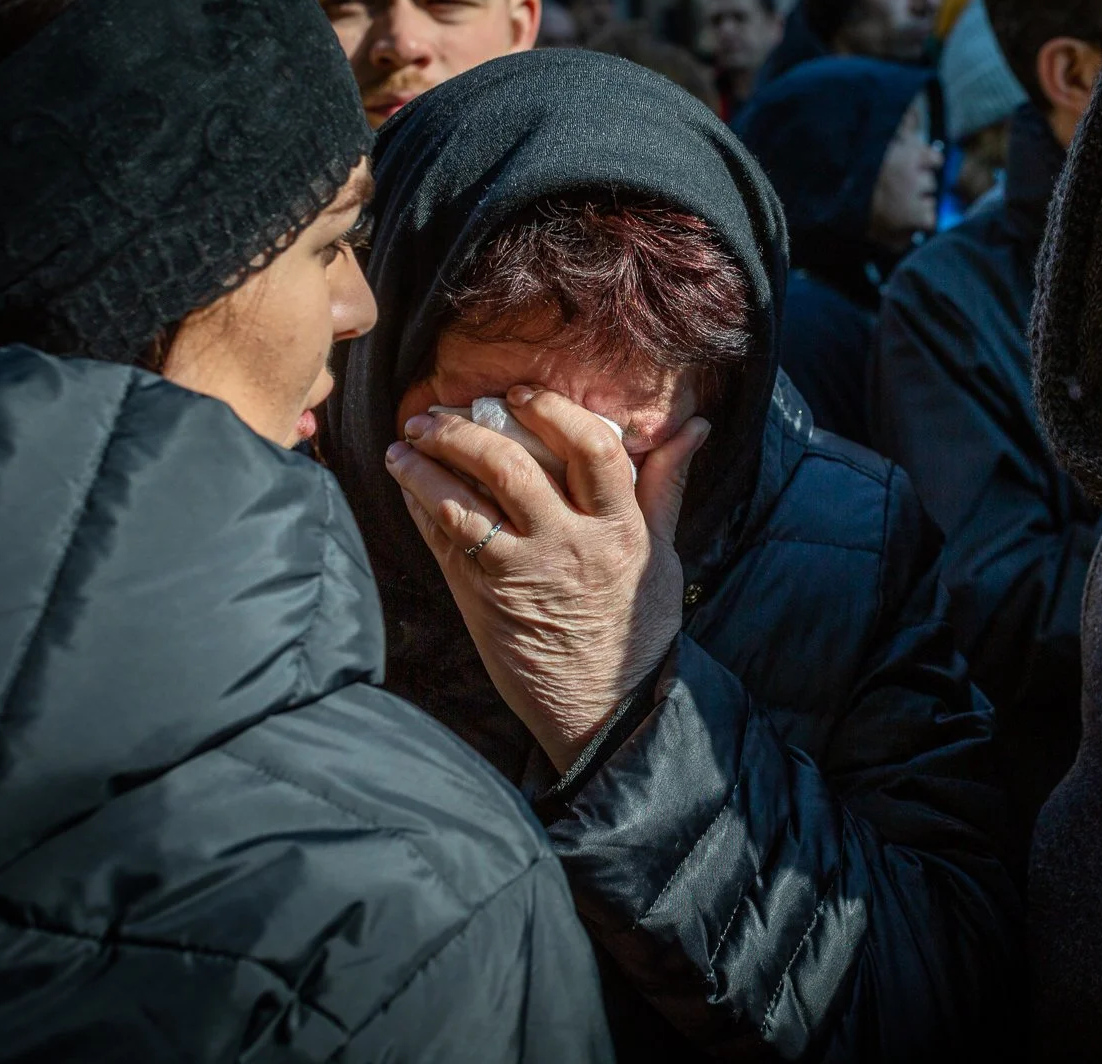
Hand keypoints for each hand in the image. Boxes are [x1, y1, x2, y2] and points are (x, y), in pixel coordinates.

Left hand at [385, 383, 710, 772]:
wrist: (606, 708)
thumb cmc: (637, 626)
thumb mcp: (662, 550)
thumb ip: (664, 484)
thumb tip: (695, 426)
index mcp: (618, 528)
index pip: (592, 450)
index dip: (553, 412)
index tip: (521, 394)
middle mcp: (567, 545)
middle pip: (510, 467)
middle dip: (464, 430)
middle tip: (437, 413)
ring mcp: (520, 573)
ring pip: (460, 502)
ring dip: (423, 465)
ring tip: (405, 444)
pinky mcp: (483, 599)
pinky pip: (442, 540)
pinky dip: (420, 505)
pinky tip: (409, 485)